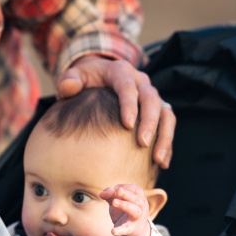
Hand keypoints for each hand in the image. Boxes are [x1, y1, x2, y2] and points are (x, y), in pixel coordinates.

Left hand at [56, 55, 175, 168]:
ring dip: (164, 136)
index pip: (128, 86)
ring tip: (158, 159)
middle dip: (150, 122)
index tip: (127, 124)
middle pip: (152, 99)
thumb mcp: (74, 75)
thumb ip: (68, 81)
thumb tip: (69, 87)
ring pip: (165, 113)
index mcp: (120, 72)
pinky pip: (168, 125)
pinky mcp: (157, 109)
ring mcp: (151, 95)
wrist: (100, 76)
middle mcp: (141, 82)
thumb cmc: (85, 79)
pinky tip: (162, 163)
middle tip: (143, 144)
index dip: (130, 104)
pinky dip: (167, 143)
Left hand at [100, 184, 151, 235]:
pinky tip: (113, 231)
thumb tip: (102, 194)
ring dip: (124, 205)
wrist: (133, 232)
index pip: (137, 190)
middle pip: (136, 199)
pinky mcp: (130, 230)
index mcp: (140, 199)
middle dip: (126, 194)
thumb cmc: (125, 212)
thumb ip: (110, 195)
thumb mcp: (118, 202)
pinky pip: (126, 229)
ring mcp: (136, 219)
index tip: (116, 188)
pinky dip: (120, 230)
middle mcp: (141, 208)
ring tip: (114, 202)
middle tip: (117, 190)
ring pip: (134, 211)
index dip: (127, 187)